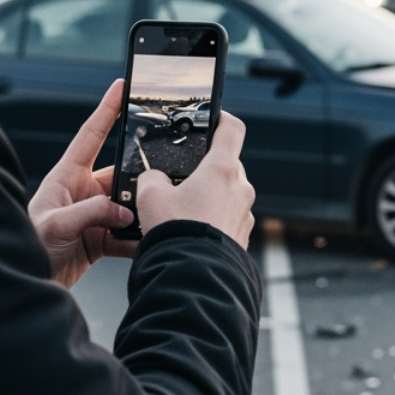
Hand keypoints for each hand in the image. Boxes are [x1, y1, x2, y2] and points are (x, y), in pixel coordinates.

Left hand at [29, 79, 136, 287]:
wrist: (22, 282)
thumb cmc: (26, 247)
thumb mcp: (57, 224)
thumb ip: (93, 212)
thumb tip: (124, 210)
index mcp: (66, 177)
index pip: (91, 135)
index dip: (107, 110)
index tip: (123, 88)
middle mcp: (82, 192)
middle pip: (120, 174)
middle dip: (139, 180)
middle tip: (155, 186)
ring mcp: (93, 214)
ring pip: (127, 205)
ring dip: (139, 213)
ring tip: (151, 217)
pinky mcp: (100, 238)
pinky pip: (127, 234)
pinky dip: (138, 239)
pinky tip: (146, 242)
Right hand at [135, 112, 255, 247]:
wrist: (194, 276)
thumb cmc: (175, 233)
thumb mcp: (150, 195)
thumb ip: (153, 177)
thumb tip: (157, 180)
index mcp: (222, 170)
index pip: (232, 129)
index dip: (221, 118)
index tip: (213, 117)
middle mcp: (240, 189)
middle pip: (226, 165)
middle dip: (205, 169)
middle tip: (182, 178)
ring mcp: (244, 214)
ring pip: (227, 194)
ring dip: (208, 197)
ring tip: (182, 210)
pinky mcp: (242, 236)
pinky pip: (227, 219)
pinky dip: (212, 219)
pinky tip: (191, 230)